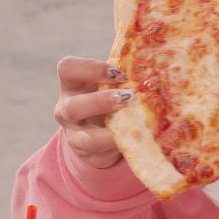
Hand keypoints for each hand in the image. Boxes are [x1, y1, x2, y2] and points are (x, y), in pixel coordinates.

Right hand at [54, 56, 132, 171]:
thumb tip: (152, 65)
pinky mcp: (87, 153)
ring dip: (109, 132)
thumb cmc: (107, 96)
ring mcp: (74, 134)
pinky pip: (101, 153)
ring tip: (131, 124)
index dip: (91, 69)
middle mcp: (66, 108)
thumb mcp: (108, 83)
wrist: (98, 131)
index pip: (68, 69)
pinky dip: (119, 145)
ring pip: (84, 138)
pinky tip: (134, 138)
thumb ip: (122, 75)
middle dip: (100, 103)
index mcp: (71, 84)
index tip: (118, 73)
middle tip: (126, 98)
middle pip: (72, 107)